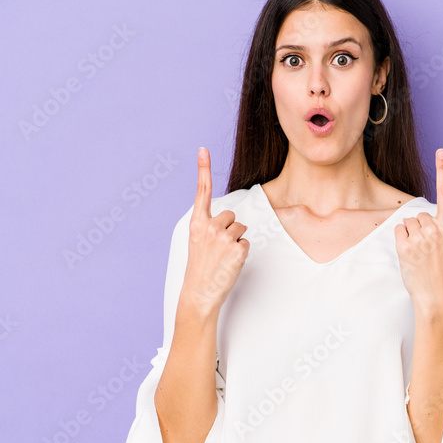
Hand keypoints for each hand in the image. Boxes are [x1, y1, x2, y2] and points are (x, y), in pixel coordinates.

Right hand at [180, 147, 249, 315]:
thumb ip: (209, 227)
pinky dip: (241, 254)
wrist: (199, 293)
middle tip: (218, 249)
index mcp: (196, 224)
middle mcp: (209, 227)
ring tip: (223, 258)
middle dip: (229, 229)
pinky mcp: (237, 249)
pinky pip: (246, 244)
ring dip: (236, 242)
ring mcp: (223, 238)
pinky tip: (229, 264)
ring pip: (241, 229)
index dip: (203, 169)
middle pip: (231, 215)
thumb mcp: (198, 242)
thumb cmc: (200, 268)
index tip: (203, 149)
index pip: (202, 192)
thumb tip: (230, 219)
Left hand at [394, 148, 442, 312]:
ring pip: (407, 222)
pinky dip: (401, 240)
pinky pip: (398, 231)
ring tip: (419, 253)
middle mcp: (436, 229)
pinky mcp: (406, 246)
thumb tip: (413, 218)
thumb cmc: (439, 269)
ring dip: (410, 235)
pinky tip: (410, 254)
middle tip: (427, 249)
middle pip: (418, 214)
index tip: (442, 151)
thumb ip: (433, 228)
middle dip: (419, 228)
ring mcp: (420, 238)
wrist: (436, 294)